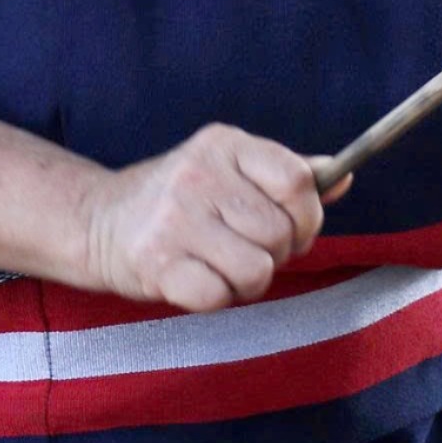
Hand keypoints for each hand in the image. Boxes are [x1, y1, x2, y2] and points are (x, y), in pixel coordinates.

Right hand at [80, 124, 340, 311]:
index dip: (309, 216)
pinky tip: (197, 278)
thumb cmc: (181, 197)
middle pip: (280, 233)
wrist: (98, 220)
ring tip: (223, 264)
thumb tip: (344, 177)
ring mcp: (175, 218)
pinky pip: (219, 297)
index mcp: (225, 144)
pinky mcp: (156, 262)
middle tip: (249, 249)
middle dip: (276, 254)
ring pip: (256, 270)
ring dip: (249, 280)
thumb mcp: (231, 169)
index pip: (297, 182)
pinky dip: (216, 298)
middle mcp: (199, 175)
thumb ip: (287, 173)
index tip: (297, 230)